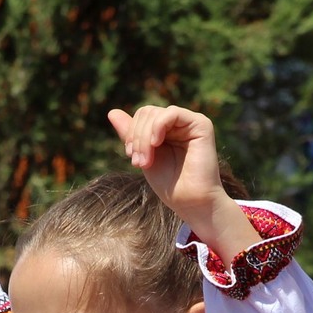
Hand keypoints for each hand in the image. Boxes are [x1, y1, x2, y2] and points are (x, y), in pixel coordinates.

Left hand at [106, 105, 232, 229]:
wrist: (190, 201)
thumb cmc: (169, 183)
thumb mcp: (143, 156)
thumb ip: (130, 134)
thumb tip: (112, 111)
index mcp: (166, 129)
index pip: (142, 116)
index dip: (132, 133)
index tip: (131, 157)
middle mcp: (179, 123)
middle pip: (146, 112)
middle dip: (136, 137)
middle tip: (138, 163)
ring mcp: (190, 122)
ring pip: (155, 114)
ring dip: (144, 138)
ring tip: (146, 161)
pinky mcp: (201, 124)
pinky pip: (171, 113)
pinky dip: (158, 127)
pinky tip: (156, 143)